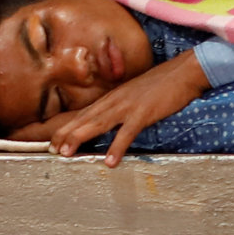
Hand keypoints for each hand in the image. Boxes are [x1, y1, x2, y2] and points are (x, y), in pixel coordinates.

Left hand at [37, 52, 209, 166]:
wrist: (182, 72)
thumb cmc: (161, 85)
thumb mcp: (134, 95)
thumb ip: (121, 107)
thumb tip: (112, 121)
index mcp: (113, 98)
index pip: (85, 114)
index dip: (68, 127)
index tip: (53, 141)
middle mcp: (115, 101)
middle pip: (85, 119)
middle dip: (66, 134)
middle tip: (51, 150)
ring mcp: (128, 107)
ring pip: (98, 123)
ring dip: (80, 138)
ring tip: (66, 154)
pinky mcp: (143, 113)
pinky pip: (127, 133)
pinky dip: (117, 147)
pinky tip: (110, 162)